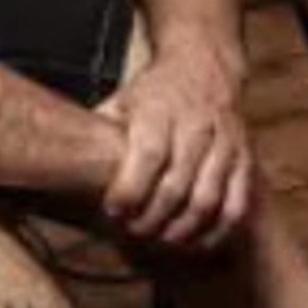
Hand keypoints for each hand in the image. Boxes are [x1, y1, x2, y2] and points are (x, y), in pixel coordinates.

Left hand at [95, 37, 252, 251]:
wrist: (204, 66)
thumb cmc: (156, 92)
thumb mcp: (122, 100)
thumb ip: (100, 132)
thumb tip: (63, 160)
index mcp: (161, 110)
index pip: (148, 156)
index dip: (130, 190)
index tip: (113, 211)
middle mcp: (196, 126)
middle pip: (177, 185)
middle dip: (151, 217)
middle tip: (133, 230)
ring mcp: (225, 143)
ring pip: (208, 199)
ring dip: (182, 229)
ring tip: (161, 239)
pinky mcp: (244, 158)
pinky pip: (237, 204)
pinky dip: (216, 230)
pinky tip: (196, 241)